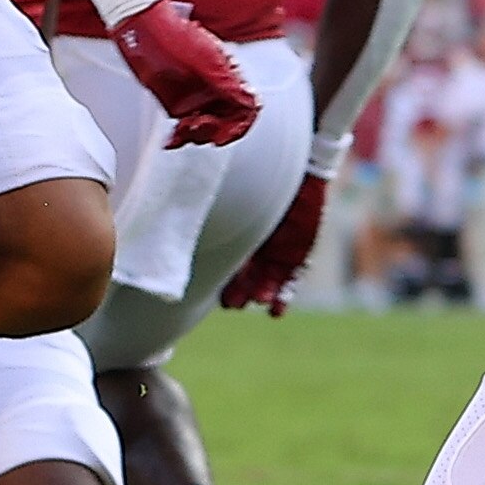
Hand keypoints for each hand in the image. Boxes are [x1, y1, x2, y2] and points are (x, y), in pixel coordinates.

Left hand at [112, 0, 260, 147]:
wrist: (144, 33)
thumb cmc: (175, 38)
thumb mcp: (209, 63)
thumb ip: (231, 87)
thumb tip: (250, 104)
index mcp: (229, 77)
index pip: (246, 109)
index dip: (237, 127)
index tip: (222, 137)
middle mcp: (215, 89)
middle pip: (226, 123)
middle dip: (212, 131)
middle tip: (195, 125)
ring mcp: (197, 98)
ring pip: (206, 128)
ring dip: (195, 135)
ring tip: (181, 129)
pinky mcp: (178, 104)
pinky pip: (184, 127)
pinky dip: (179, 138)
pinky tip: (172, 140)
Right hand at [221, 173, 324, 312]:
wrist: (302, 172)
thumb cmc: (262, 178)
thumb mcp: (239, 193)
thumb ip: (221, 208)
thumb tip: (183, 212)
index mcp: (234, 235)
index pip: (222, 265)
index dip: (218, 279)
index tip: (212, 288)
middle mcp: (252, 251)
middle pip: (240, 281)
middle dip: (237, 293)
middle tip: (232, 301)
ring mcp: (274, 258)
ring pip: (263, 285)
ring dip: (260, 295)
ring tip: (260, 299)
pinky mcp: (295, 260)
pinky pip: (288, 285)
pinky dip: (281, 299)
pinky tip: (275, 312)